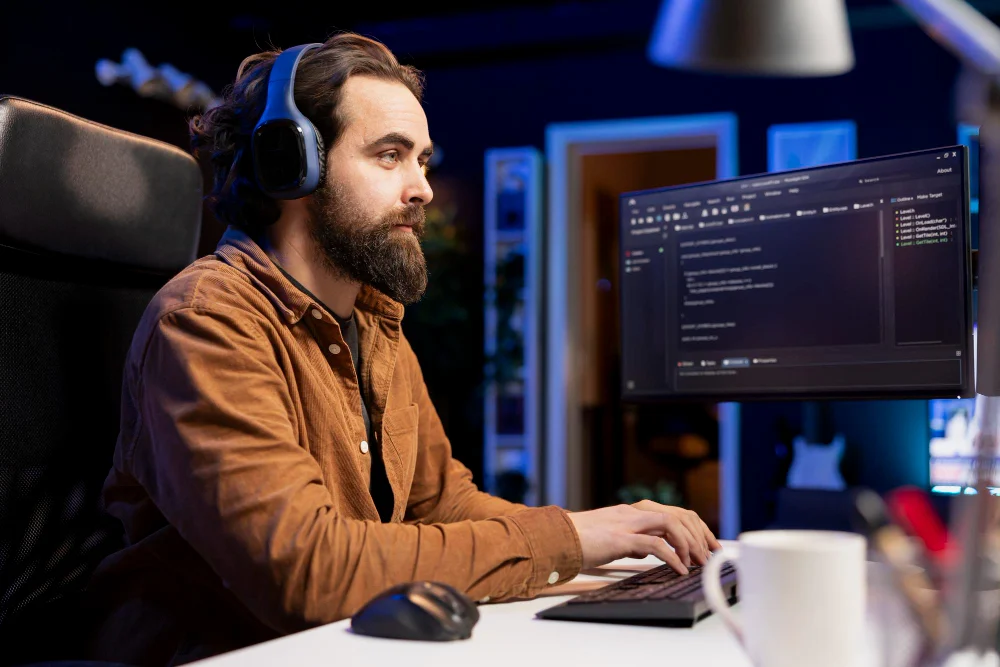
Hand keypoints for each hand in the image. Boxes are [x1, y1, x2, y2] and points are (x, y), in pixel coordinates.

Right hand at [567, 502, 721, 573]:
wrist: (555, 538)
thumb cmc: (579, 540)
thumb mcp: (612, 537)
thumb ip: (632, 539)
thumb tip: (648, 550)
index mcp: (633, 511)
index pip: (675, 512)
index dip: (697, 528)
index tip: (708, 545)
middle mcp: (633, 512)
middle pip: (680, 514)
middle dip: (700, 535)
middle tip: (709, 557)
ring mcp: (627, 523)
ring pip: (672, 523)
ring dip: (690, 544)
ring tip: (697, 563)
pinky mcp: (620, 538)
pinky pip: (655, 545)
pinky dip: (673, 557)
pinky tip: (679, 569)